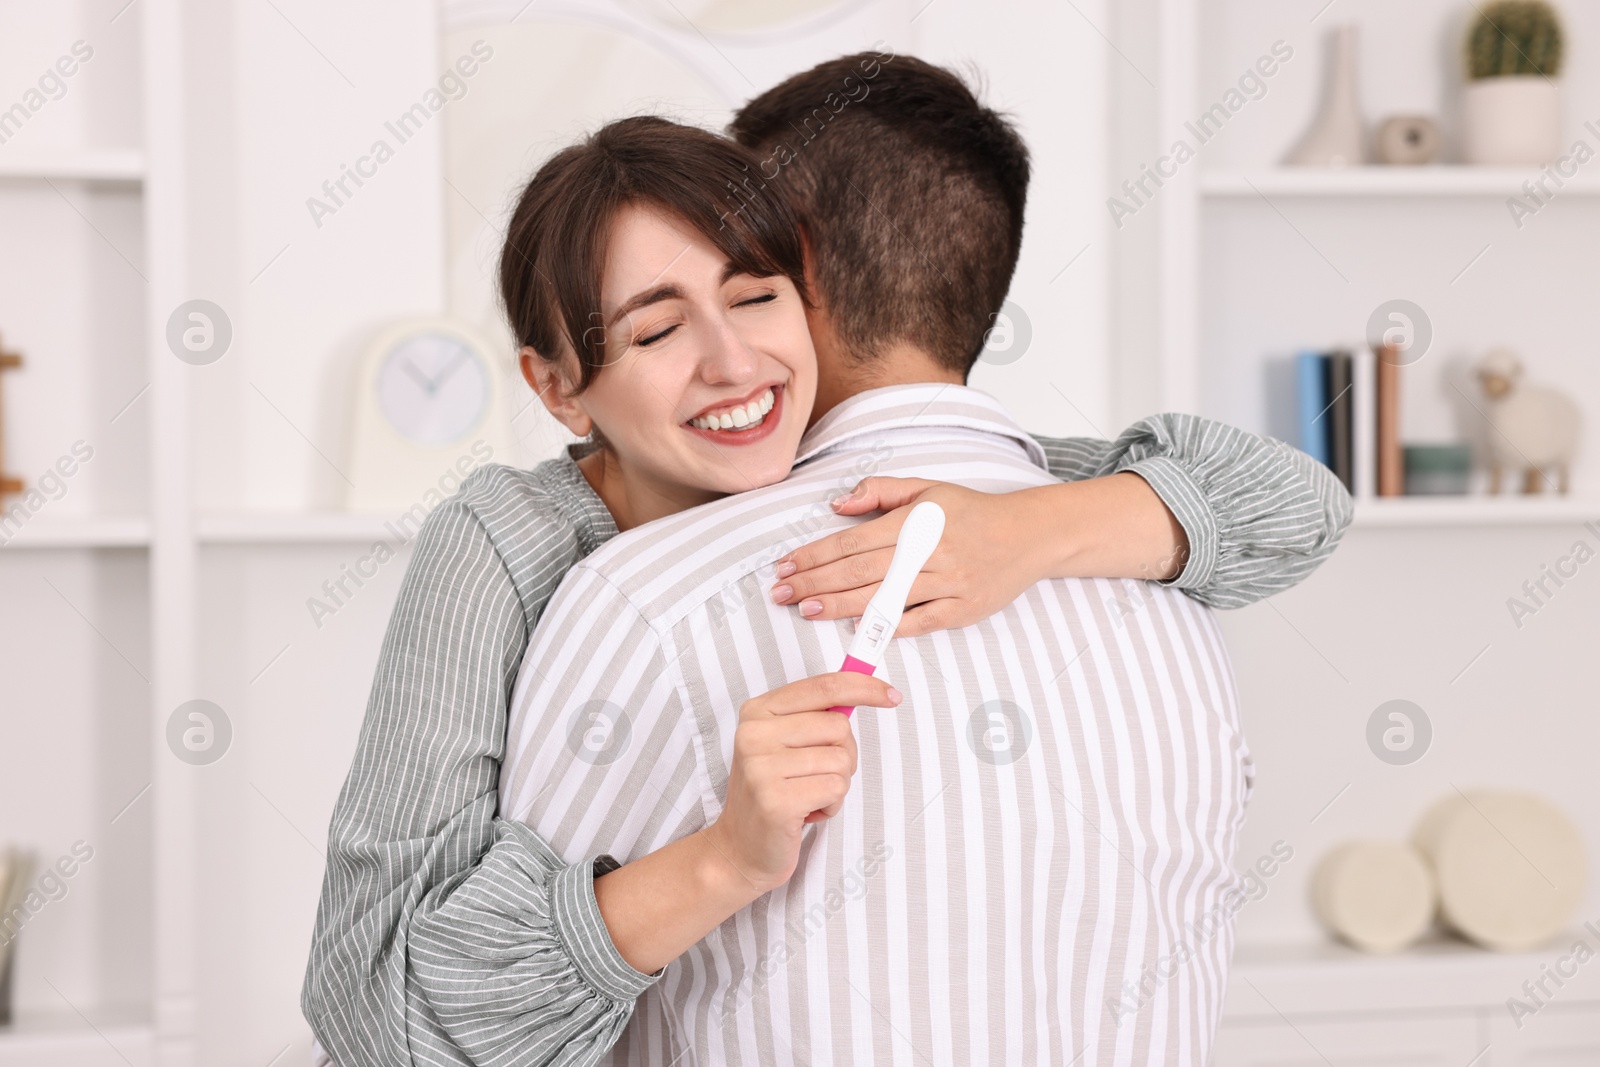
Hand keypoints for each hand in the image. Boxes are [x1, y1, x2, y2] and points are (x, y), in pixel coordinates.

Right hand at [702, 671, 900, 895]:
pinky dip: (832, 805)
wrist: (740, 848)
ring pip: (841, 760)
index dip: (864, 688)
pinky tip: (807, 813)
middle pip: (839, 726)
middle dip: (844, 755)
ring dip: (836, 785)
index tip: (892, 695)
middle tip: (816, 776)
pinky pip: (836, 789)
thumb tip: (868, 689)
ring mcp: (761, 767)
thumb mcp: (785, 744)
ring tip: (807, 797)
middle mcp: (754, 733)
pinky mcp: (775, 800)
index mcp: (758, 711)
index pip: (824, 686)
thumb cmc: (774, 793)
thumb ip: (816, 716)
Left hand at [769, 477, 1055, 637]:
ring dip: (840, 606)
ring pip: (884, 599)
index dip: (815, 555)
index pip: (853, 541)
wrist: (1028, 535)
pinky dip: (889, 627)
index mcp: (917, 521)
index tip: (786, 566)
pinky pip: (919, 622)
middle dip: (816, 582)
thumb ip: (880, 492)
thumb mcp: (927, 489)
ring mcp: (947, 583)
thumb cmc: (972, 511)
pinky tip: (856, 630)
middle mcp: (930, 552)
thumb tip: (837, 504)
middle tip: (782, 593)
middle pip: (860, 572)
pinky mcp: (963, 609)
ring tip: (807, 609)